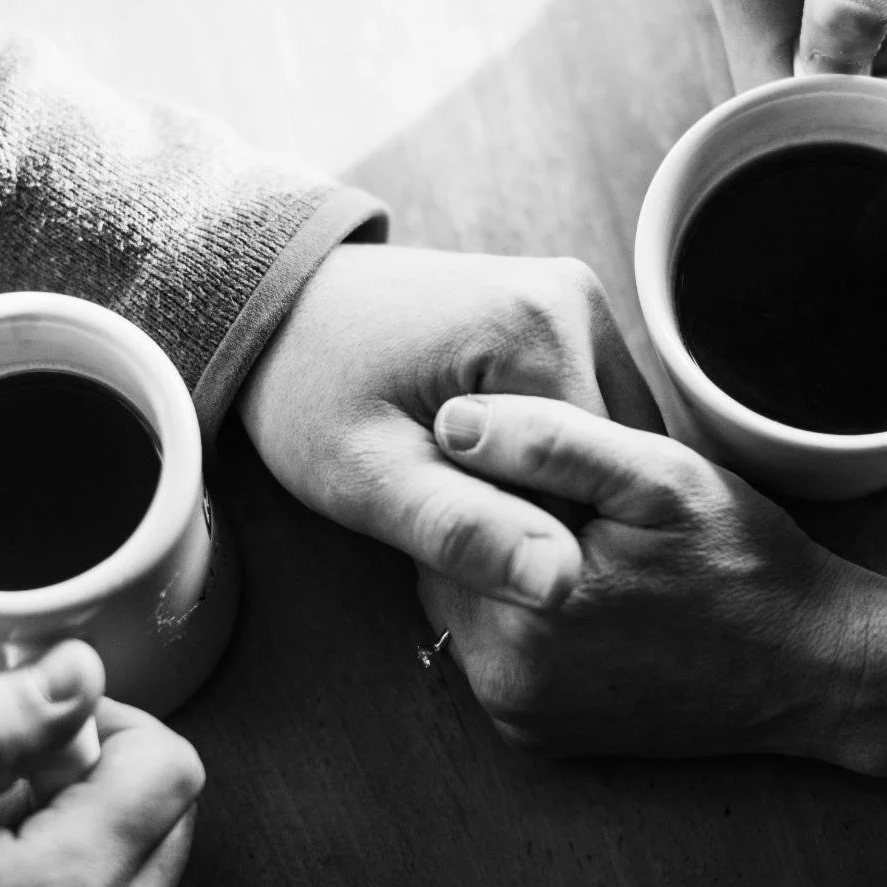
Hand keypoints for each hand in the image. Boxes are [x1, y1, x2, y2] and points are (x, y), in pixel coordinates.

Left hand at [238, 244, 660, 607]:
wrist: (277, 307)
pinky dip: (552, 455)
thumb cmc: (307, 391)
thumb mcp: (368, 477)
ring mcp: (575, 299)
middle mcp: (577, 298)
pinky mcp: (565, 312)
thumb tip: (562, 588)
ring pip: (604, 440)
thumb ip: (464, 531)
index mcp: (543, 328)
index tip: (457, 532)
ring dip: (554, 482)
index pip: (595, 479)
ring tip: (467, 483)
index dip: (535, 533)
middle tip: (454, 509)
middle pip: (609, 456)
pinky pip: (586, 412)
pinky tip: (490, 463)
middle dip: (545, 503)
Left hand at [413, 394, 886, 758]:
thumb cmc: (742, 560)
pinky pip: (499, 651)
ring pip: (469, 606)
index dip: (483, 468)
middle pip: (449, 565)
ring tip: (577, 534)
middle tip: (564, 494)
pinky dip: (523, 614)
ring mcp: (519, 718)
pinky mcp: (538, 734)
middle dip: (490, 519)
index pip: (445, 512)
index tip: (536, 453)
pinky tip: (581, 585)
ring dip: (503, 565)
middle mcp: (504, 685)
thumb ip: (549, 442)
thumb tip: (451, 421)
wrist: (811, 668)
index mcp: (521, 619)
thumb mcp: (658, 477)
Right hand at [671, 0, 886, 89]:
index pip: (763, 104)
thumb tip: (818, 90)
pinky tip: (868, 13)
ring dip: (831, 71)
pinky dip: (819, 46)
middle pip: (755, 92)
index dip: (829, 124)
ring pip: (761, 67)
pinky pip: (763, 37)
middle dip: (830, 95)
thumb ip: (854, 9)